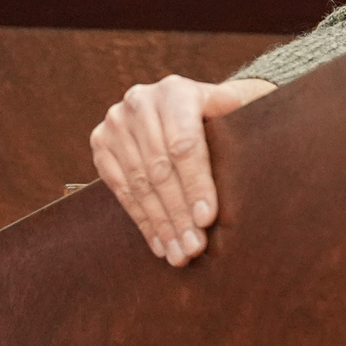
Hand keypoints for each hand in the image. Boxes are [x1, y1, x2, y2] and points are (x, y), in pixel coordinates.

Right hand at [89, 72, 268, 265]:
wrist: (181, 107)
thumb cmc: (217, 114)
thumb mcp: (232, 106)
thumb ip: (239, 111)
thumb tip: (244, 111)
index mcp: (175, 92)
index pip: (184, 146)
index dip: (196, 184)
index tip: (208, 219)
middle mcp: (140, 103)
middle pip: (160, 170)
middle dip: (179, 214)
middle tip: (194, 247)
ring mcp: (116, 124)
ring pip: (140, 185)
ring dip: (161, 225)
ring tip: (180, 254)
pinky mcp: (101, 144)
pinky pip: (121, 191)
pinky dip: (143, 221)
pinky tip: (160, 244)